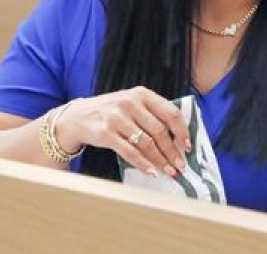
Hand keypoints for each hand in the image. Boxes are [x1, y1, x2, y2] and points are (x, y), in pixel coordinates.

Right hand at [55, 87, 190, 176]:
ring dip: (161, 160)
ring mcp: (117, 118)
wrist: (78, 116)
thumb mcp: (132, 103)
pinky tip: (152, 172)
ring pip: (146, 143)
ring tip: (169, 172)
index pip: (170, 112)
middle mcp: (130, 103)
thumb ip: (152, 114)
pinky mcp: (106, 133)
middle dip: (173, 151)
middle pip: (159, 131)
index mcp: (142, 94)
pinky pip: (129, 152)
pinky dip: (143, 164)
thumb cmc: (111, 112)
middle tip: (181, 166)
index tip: (188, 147)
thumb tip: (178, 137)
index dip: (182, 131)